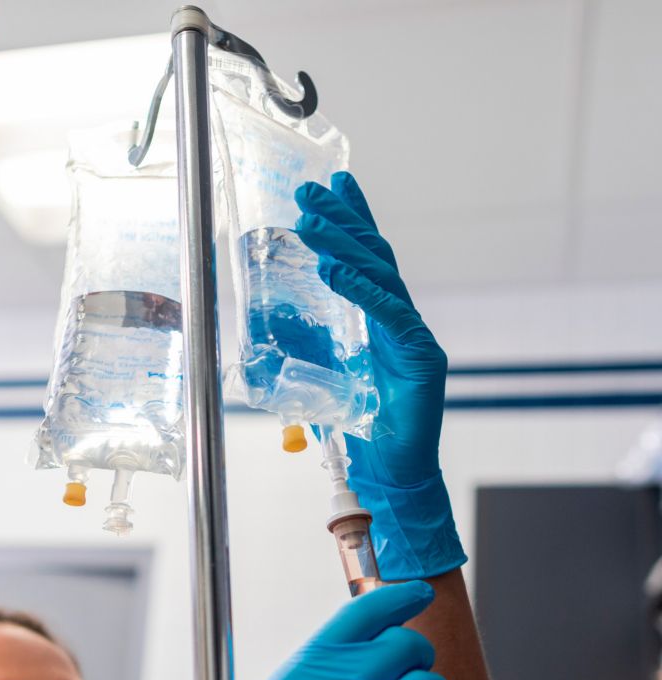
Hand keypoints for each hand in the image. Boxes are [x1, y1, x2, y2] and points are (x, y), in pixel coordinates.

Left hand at [294, 172, 466, 578]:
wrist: (393, 472)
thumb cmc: (364, 430)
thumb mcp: (329, 377)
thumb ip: (315, 348)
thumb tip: (276, 327)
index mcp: (381, 324)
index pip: (367, 263)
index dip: (352, 222)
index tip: (333, 186)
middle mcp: (401, 322)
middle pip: (375, 258)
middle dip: (344, 220)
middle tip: (313, 190)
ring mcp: (415, 337)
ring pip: (382, 277)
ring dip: (345, 246)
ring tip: (314, 221)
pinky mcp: (422, 358)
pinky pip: (392, 315)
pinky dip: (363, 290)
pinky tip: (338, 270)